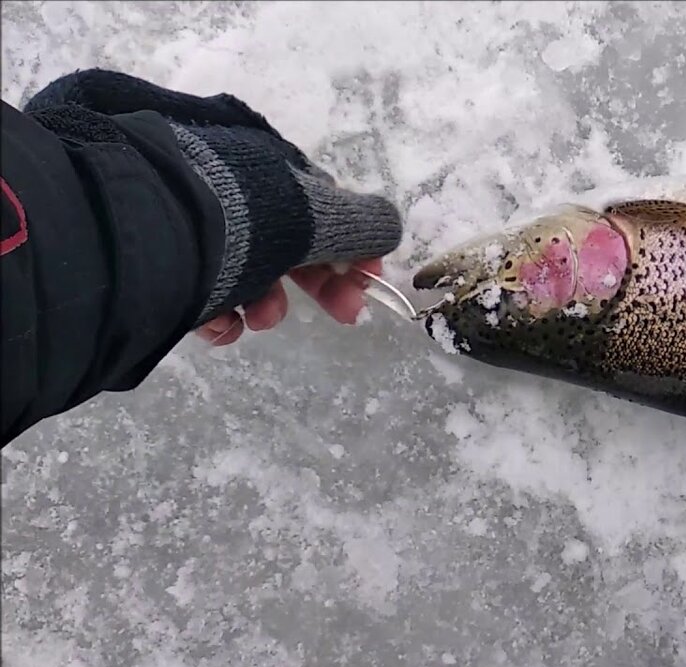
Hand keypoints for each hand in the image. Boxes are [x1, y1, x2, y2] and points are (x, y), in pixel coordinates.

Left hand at [24, 69, 403, 333]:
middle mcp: (227, 183)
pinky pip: (197, 283)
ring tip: (257, 321)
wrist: (139, 234)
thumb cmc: (240, 218)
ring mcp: (187, 218)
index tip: (368, 282)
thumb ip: (362, 224)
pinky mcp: (153, 253)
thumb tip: (390, 227)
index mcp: (266, 164)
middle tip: (345, 315)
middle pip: (287, 239)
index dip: (352, 245)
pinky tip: (217, 327)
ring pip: (243, 266)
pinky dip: (218, 311)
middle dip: (317, 282)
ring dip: (265, 301)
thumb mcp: (315, 216)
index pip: (322, 203)